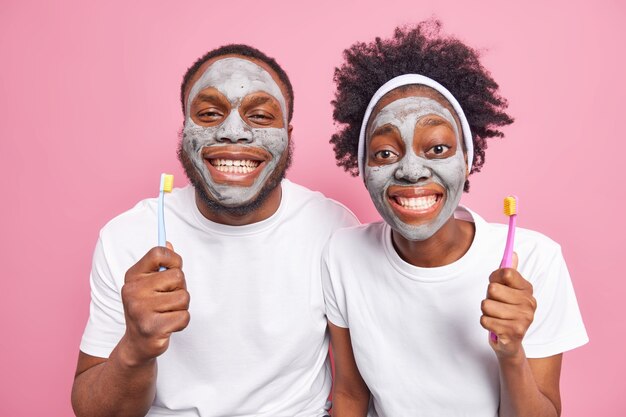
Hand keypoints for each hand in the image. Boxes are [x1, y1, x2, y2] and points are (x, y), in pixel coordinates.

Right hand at [120, 242, 189, 365]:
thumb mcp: (149, 284)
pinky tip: (167, 325)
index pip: (158, 253)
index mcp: (133, 276)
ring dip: (181, 307)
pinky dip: (181, 322)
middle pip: (178, 276)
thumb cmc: (148, 308)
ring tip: (166, 313)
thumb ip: (160, 264)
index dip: (174, 259)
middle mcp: (133, 291)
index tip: (173, 269)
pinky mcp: (152, 328)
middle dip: (180, 288)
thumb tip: (168, 243)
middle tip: (167, 300)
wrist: (137, 343)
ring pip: (184, 297)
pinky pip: (184, 316)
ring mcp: (141, 310)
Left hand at [480, 253, 535, 358]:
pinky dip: (486, 323)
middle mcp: (529, 303)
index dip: (494, 277)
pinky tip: (495, 327)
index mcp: (527, 289)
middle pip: (492, 289)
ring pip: (486, 305)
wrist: (509, 343)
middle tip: (496, 306)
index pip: (506, 272)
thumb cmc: (504, 311)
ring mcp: (524, 318)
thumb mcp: (506, 291)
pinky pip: (485, 320)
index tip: (496, 284)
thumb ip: (508, 273)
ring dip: (486, 312)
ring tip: (496, 317)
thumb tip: (513, 253)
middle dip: (488, 297)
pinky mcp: (514, 332)